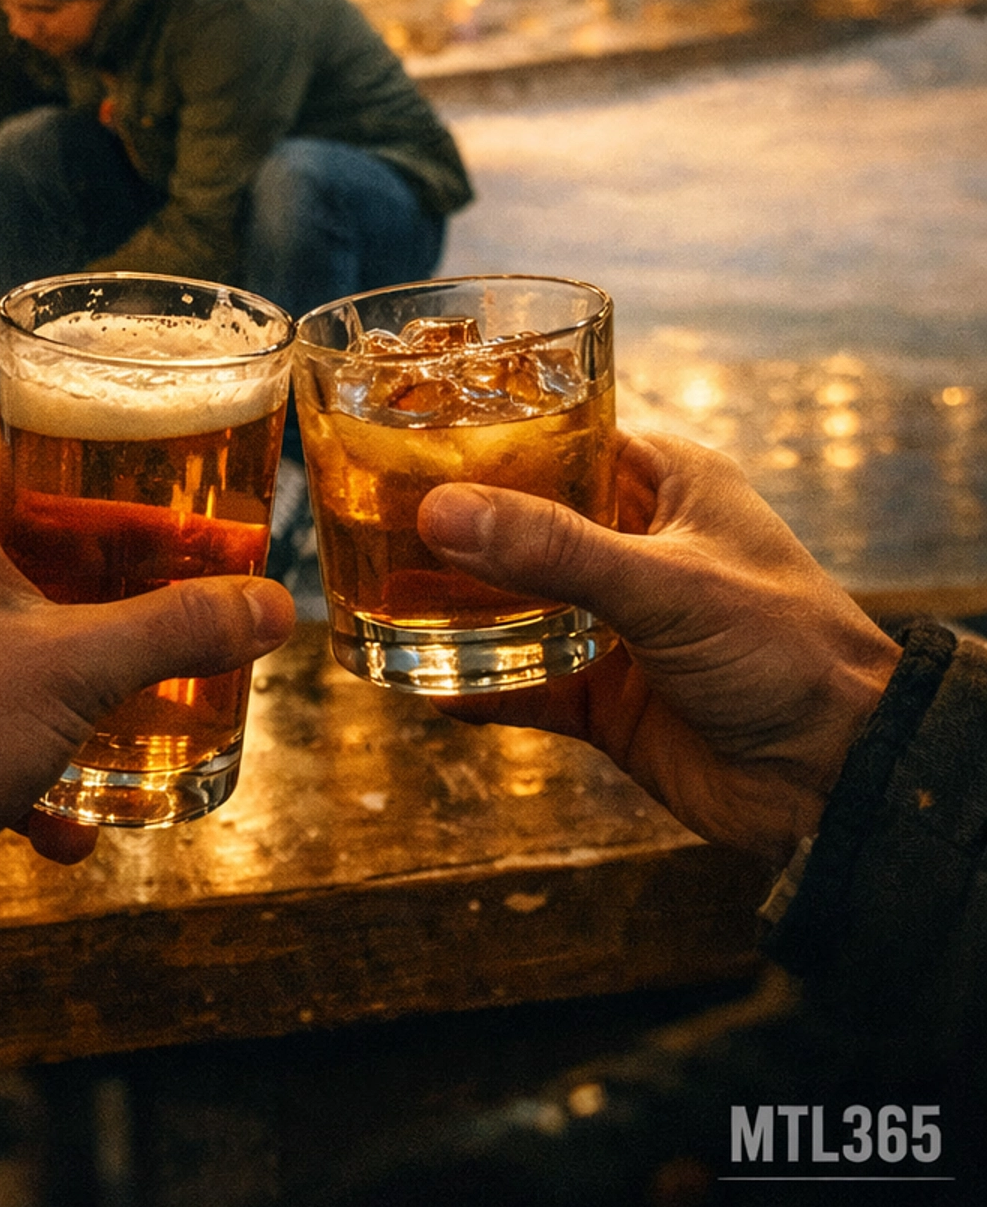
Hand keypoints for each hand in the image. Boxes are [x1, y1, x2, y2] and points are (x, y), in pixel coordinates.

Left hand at [0, 410, 294, 861]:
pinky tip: (76, 818)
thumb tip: (272, 606)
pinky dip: (31, 762)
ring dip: (69, 664)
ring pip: (2, 632)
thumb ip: (177, 628)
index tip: (130, 451)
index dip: (66, 429)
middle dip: (94, 563)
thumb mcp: (78, 664)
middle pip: (15, 534)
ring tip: (134, 688)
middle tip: (162, 568)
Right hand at [417, 430, 901, 863]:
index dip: (491, 430)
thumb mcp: (665, 583)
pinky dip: (474, 683)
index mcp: (666, 483)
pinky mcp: (606, 697)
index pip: (562, 432)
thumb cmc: (786, 649)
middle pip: (524, 517)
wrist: (836, 780)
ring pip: (514, 600)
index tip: (411, 426)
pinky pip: (522, 682)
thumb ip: (553, 549)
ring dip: (454, 602)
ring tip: (372, 591)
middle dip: (455, 519)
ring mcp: (617, 624)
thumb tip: (442, 512)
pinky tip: (415, 681)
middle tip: (369, 509)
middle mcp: (635, 544)